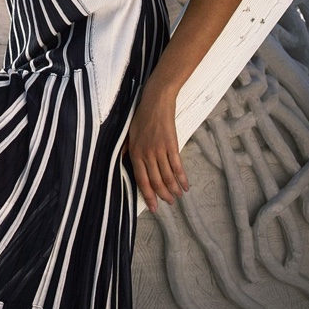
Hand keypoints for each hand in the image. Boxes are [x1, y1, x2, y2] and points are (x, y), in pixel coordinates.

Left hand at [126, 83, 188, 213]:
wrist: (156, 101)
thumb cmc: (141, 116)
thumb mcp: (129, 133)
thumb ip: (127, 149)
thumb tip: (122, 160)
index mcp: (135, 152)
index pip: (141, 180)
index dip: (148, 195)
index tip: (154, 208)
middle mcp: (147, 154)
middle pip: (156, 181)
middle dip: (163, 195)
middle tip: (169, 203)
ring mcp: (160, 150)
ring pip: (168, 176)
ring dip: (174, 189)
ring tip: (178, 196)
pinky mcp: (172, 144)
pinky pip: (177, 166)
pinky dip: (182, 178)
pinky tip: (186, 185)